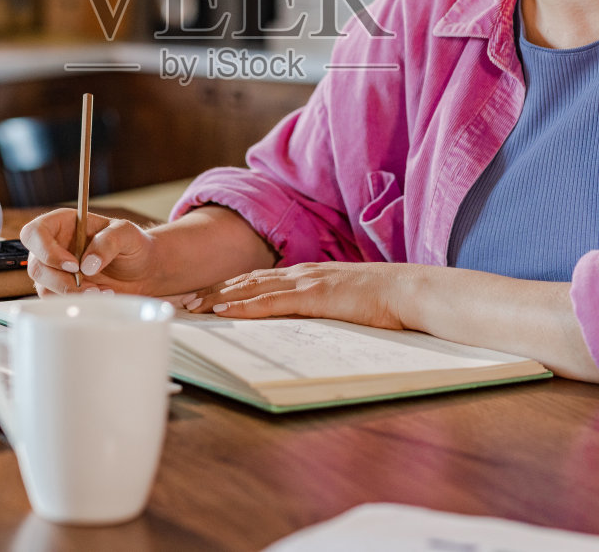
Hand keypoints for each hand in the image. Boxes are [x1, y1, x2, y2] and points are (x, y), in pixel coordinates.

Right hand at [18, 208, 164, 296]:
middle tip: (91, 285)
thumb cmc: (132, 245)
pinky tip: (99, 295)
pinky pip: (56, 301)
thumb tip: (87, 264)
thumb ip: (108, 241)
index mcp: (63, 224)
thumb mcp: (126, 234)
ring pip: (43, 287)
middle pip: (35, 265)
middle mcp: (54, 246)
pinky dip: (77, 302)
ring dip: (72, 294)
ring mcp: (55, 270)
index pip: (34, 233)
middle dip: (62, 280)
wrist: (143, 270)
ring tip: (101, 291)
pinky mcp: (62, 290)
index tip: (73, 265)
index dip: (46, 250)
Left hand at [187, 262, 418, 330]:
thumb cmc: (387, 302)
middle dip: (214, 291)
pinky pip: (273, 302)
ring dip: (219, 297)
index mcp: (310, 275)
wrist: (413, 291)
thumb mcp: (348, 304)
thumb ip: (326, 309)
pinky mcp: (316, 295)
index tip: (206, 297)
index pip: (260, 280)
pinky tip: (224, 311)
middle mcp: (304, 273)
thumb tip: (310, 325)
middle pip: (248, 280)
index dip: (231, 287)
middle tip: (186, 302)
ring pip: (253, 288)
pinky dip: (244, 305)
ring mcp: (308, 282)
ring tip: (193, 307)